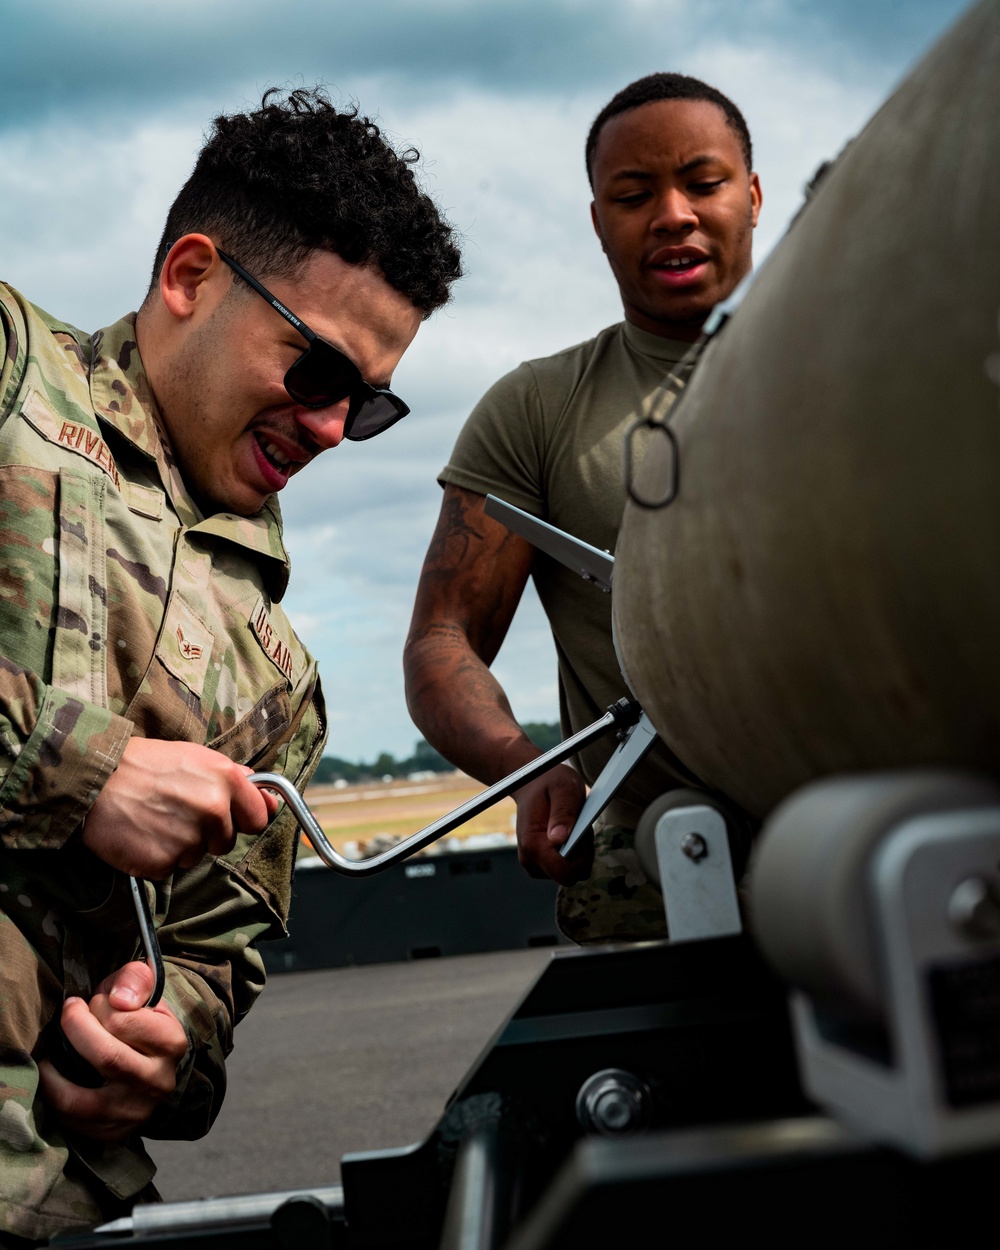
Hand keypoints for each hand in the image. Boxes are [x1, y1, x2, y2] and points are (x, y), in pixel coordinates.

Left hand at [39, 962, 187, 1141]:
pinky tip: (57, 1078)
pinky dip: (54, 1098)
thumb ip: (135, 979)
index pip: (122, 1020)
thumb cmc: (139, 1018)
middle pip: (104, 1056)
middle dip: (75, 1030)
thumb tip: (119, 1000)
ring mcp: (135, 1112)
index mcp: (171, 1042)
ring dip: (54, 1073)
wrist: (150, 1062)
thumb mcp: (142, 989)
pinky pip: (70, 1121)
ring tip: (52, 1055)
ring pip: (79, 1098)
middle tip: (69, 1016)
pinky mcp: (113, 1133)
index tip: (91, 1002)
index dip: (97, 1006)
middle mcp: (158, 1080)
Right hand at [83, 738, 278, 877]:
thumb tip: (270, 800)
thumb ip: (235, 779)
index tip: (226, 817)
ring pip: (197, 855)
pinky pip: (170, 867)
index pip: (258, 817)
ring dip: (180, 845)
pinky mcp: (163, 862)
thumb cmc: (144, 764)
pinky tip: (142, 835)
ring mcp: (189, 837)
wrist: (94, 779)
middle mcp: (213, 809)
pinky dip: (157, 857)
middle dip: (206, 833)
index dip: (242, 819)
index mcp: (226, 779)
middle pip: (225, 841)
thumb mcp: (196, 756)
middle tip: (175, 812)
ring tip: (154, 819)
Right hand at [513, 763, 592, 884]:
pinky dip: (573, 853)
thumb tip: (560, 839)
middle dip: (581, 854)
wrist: (532, 781)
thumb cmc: (549, 783)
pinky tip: (568, 833)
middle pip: (569, 875)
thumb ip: (563, 812)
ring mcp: (533, 864)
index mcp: (532, 844)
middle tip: (579, 826)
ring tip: (572, 826)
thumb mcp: (563, 788)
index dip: (581, 859)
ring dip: (578, 852)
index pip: (564, 873)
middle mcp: (529, 859)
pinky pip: (566, 868)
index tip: (583, 835)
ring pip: (570, 872)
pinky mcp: (540, 864)